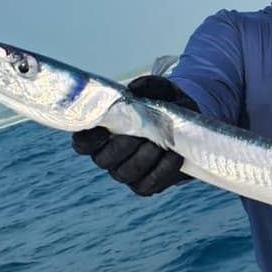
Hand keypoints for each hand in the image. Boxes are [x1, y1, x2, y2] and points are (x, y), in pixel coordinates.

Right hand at [71, 75, 198, 195]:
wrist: (189, 126)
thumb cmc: (164, 104)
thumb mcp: (159, 90)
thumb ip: (146, 87)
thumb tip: (134, 90)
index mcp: (101, 133)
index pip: (82, 143)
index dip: (89, 139)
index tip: (104, 129)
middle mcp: (108, 156)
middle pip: (103, 159)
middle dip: (123, 146)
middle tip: (141, 134)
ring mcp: (124, 172)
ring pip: (125, 172)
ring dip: (144, 157)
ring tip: (160, 144)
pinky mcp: (143, 185)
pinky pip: (146, 185)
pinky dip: (162, 169)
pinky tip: (173, 155)